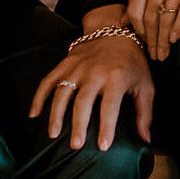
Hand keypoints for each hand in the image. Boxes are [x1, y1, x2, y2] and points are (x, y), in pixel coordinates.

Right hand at [33, 12, 154, 147]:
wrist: (115, 31)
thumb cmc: (133, 63)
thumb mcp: (146, 85)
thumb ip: (145, 113)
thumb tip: (145, 140)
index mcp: (117, 77)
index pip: (110, 106)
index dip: (107, 127)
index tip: (103, 146)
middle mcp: (95, 72)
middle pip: (83, 101)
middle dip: (78, 124)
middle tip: (76, 145)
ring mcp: (77, 68)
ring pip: (62, 93)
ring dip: (56, 115)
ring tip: (53, 135)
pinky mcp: (64, 65)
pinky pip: (48, 82)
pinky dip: (39, 98)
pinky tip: (34, 116)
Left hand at [126, 0, 179, 59]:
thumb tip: (124, 21)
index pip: (136, 8)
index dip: (138, 30)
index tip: (143, 45)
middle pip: (150, 15)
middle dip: (151, 39)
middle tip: (155, 56)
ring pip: (167, 15)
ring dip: (164, 39)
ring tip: (165, 54)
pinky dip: (179, 27)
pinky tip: (176, 39)